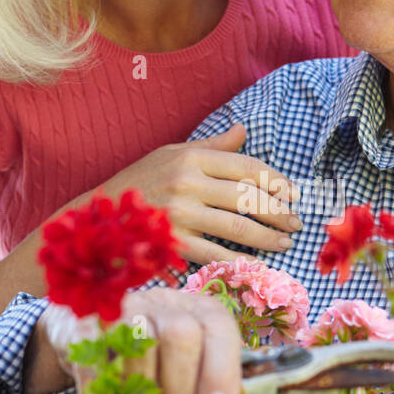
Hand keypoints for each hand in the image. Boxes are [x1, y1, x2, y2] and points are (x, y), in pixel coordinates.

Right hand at [37, 287, 242, 393]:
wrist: (104, 329)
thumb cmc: (163, 358)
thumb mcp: (194, 366)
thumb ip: (210, 387)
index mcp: (201, 310)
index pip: (218, 330)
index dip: (220, 375)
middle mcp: (165, 303)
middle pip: (179, 337)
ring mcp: (123, 309)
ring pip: (136, 351)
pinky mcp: (86, 324)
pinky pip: (94, 363)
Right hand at [104, 123, 301, 263]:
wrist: (98, 214)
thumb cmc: (140, 181)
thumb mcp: (172, 154)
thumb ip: (212, 146)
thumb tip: (243, 131)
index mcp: (191, 157)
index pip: (247, 167)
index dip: (276, 181)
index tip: (293, 194)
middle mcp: (188, 183)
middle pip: (248, 198)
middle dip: (279, 212)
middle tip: (296, 223)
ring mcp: (180, 215)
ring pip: (238, 228)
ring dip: (267, 237)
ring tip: (283, 242)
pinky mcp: (173, 243)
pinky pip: (216, 253)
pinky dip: (240, 260)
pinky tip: (257, 262)